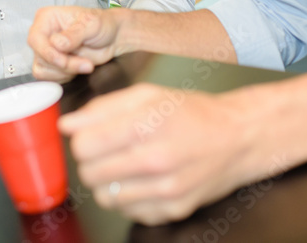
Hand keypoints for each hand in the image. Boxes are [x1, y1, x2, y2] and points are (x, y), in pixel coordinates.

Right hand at [29, 6, 121, 81]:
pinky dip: (65, 77)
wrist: (113, 38)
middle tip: (85, 63)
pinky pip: (49, 78)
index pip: (35, 39)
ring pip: (44, 70)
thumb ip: (74, 34)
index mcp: (47, 18)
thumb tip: (57, 44)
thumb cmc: (102, 24)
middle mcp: (44, 34)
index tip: (64, 60)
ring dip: (66, 71)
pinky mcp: (53, 65)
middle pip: (41, 57)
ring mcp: (47, 50)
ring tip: (85, 63)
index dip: (48, 53)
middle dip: (64, 64)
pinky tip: (78, 67)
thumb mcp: (91, 24)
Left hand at [59, 83, 261, 224]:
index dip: (80, 140)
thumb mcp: (148, 94)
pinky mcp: (173, 210)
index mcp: (147, 124)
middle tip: (106, 149)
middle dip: (91, 160)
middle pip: (90, 172)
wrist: (238, 138)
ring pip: (105, 196)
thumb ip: (103, 108)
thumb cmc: (193, 113)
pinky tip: (143, 179)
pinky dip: (128, 197)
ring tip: (125, 163)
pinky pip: (128, 211)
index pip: (85, 145)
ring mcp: (166, 190)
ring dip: (107, 180)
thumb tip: (67, 124)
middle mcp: (157, 160)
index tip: (89, 136)